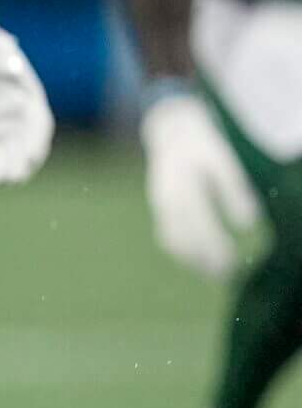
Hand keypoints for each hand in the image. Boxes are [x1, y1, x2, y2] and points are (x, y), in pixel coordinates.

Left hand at [0, 25, 52, 185]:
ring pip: (17, 154)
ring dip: (14, 169)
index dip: (36, 137)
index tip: (32, 151)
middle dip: (27, 158)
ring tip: (5, 181)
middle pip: (31, 142)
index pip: (39, 121)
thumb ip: (2, 54)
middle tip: (19, 172)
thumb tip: (14, 68)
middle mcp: (24, 114)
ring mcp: (10, 126)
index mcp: (31, 95)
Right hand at [142, 91, 258, 278]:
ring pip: (173, 240)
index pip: (201, 227)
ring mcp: (160, 204)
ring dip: (191, 260)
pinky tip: (194, 260)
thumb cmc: (204, 147)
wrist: (171, 131)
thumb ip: (235, 192)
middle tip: (225, 276)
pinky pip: (167, 235)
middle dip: (204, 260)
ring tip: (211, 273)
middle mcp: (167, 200)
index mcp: (184, 188)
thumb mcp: (224, 162)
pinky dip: (181, 250)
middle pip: (185, 238)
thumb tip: (248, 225)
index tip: (232, 265)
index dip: (215, 248)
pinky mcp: (159, 206)